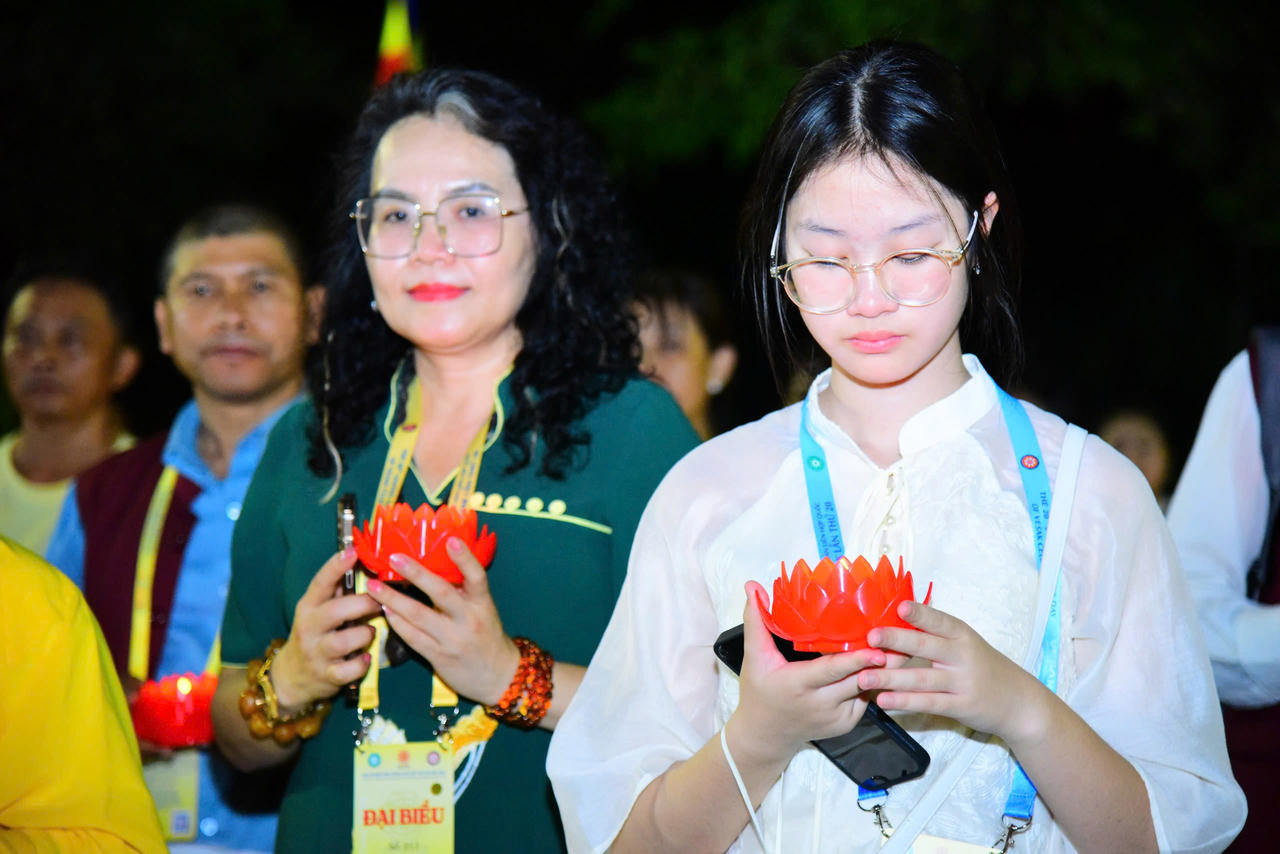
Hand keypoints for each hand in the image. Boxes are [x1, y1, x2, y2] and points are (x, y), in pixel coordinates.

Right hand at [271, 547, 382, 710]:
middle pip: (336, 611)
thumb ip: (336, 591)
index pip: (321, 583)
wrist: (292, 676)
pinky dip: (362, 664)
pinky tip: (366, 658)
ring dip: (365, 634)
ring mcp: (317, 652)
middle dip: (363, 604)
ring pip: (345, 641)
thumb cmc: (315, 634)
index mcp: (308, 606)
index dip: (336, 567)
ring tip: (370, 632)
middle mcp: (309, 627)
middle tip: (379, 602)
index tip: (353, 551)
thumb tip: (364, 562)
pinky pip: (349, 669)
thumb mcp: (317, 611)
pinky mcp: (326, 675)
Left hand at [365, 537, 519, 705]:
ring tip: (374, 586)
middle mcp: (469, 619)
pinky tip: (384, 610)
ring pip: (419, 615)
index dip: (465, 558)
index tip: (451, 539)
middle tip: (394, 557)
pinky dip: (397, 622)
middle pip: (441, 593)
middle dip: (416, 574)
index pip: (477, 576)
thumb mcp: (483, 610)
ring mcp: (453, 639)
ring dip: (393, 599)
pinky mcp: (439, 656)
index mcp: (483, 603)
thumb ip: (463, 592)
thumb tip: (435, 565)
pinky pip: (413, 637)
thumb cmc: (487, 636)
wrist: (497, 676)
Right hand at [731, 581, 886, 765]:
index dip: (855, 661)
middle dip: (881, 661)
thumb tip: (751, 586)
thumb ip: (756, 621)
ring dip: (884, 670)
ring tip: (903, 646)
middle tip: (903, 638)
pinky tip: (887, 664)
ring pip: (866, 689)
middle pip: (857, 680)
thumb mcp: (754, 657)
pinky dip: (874, 681)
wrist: (766, 735)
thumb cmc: (759, 691)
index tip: (877, 649)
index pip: (831, 671)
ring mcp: (836, 717)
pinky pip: (864, 698)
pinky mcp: (846, 724)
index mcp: (798, 685)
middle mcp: (820, 704)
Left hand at [857, 600, 1047, 743]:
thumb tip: (895, 621)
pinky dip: (905, 702)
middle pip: (926, 646)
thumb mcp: (966, 644)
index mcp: (962, 635)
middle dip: (897, 640)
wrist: (1019, 702)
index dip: (921, 613)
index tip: (899, 606)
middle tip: (870, 637)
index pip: (939, 621)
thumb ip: (936, 636)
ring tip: (864, 678)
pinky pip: (929, 703)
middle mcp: (962, 656)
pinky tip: (884, 701)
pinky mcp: (961, 706)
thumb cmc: (983, 667)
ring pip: (922, 678)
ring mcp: (962, 682)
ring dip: (891, 678)